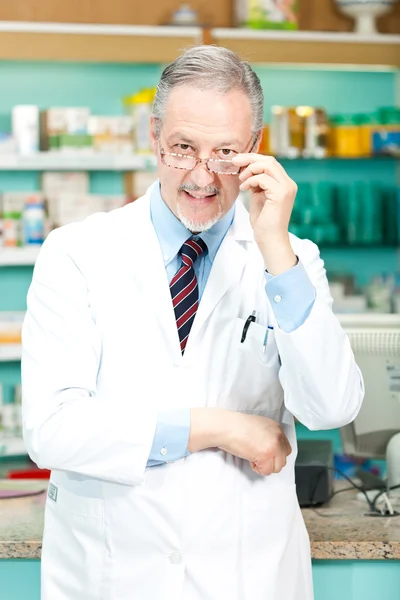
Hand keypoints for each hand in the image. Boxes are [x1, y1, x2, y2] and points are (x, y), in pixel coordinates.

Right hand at [218, 412, 291, 475]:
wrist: (227, 426)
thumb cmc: (237, 426)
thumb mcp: (259, 427)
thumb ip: (269, 437)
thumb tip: (271, 450)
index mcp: (277, 428)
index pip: (285, 448)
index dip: (274, 455)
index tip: (264, 454)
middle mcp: (278, 436)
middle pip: (283, 459)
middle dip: (271, 461)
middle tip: (257, 456)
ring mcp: (274, 446)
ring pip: (277, 467)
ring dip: (264, 466)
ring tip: (252, 456)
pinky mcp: (266, 455)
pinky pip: (266, 471)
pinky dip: (257, 468)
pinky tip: (249, 458)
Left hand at [232, 153, 297, 274]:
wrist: (269, 239)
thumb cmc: (263, 222)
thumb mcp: (258, 197)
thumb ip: (257, 183)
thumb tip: (247, 170)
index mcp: (284, 184)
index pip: (270, 162)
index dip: (253, 158)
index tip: (238, 160)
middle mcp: (288, 184)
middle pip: (270, 160)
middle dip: (250, 158)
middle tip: (235, 161)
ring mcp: (286, 188)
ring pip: (268, 165)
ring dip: (250, 169)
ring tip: (241, 180)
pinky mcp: (281, 194)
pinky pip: (263, 178)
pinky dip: (250, 181)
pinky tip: (244, 188)